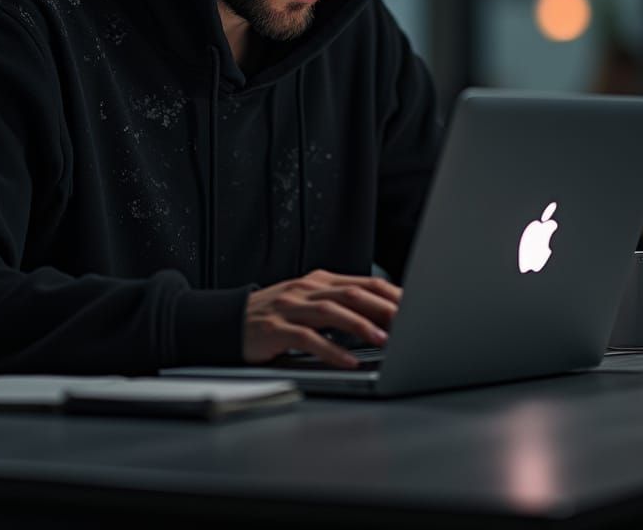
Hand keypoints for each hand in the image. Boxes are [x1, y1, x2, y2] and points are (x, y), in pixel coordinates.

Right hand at [243, 269, 401, 367]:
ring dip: (360, 326)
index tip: (415, 307)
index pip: (363, 282)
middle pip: (351, 293)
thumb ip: (339, 306)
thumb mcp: (308, 304)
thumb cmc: (274, 317)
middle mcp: (304, 289)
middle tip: (409, 322)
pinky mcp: (274, 330)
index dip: (390, 295)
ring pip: (331, 311)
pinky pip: (306, 338)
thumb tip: (382, 317)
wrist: (227, 322)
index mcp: (317, 281)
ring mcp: (288, 307)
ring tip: (384, 340)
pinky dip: (330, 350)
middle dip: (383, 308)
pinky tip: (347, 361)